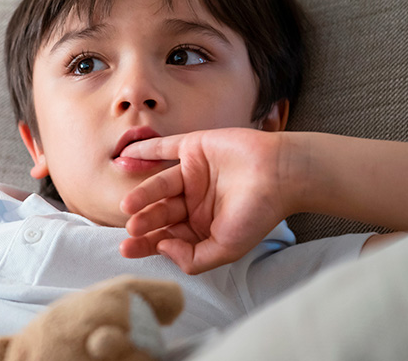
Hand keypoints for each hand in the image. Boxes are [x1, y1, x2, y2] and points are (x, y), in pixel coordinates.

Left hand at [118, 128, 296, 273]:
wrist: (281, 174)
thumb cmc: (259, 213)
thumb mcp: (226, 248)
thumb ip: (193, 258)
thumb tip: (162, 248)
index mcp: (200, 226)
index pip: (166, 236)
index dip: (146, 243)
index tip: (127, 249)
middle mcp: (193, 201)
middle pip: (161, 212)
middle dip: (145, 221)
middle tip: (132, 227)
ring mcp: (192, 174)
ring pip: (159, 185)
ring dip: (142, 194)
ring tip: (128, 206)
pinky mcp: (194, 148)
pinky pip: (164, 148)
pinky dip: (145, 150)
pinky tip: (126, 156)